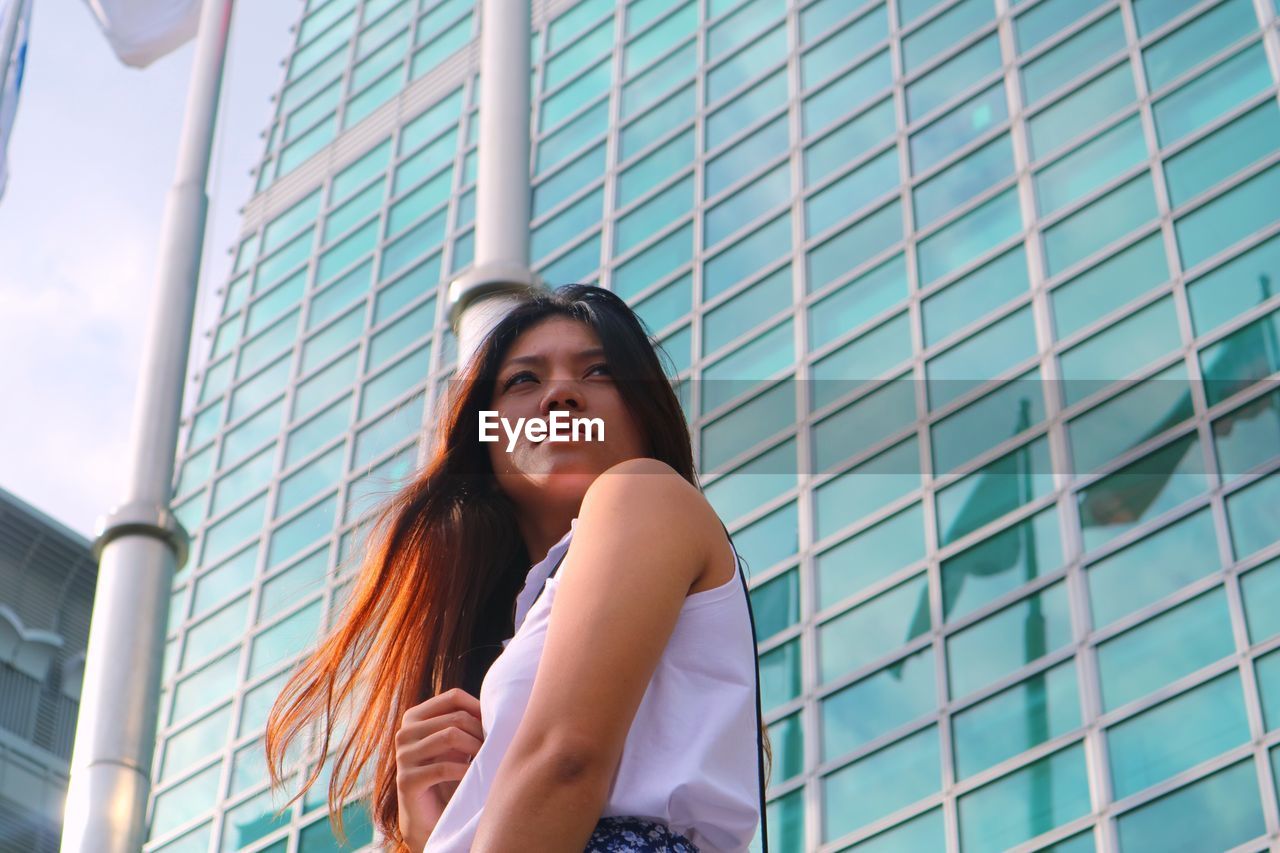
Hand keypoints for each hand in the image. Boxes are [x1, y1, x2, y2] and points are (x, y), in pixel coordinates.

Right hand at [395, 687, 484, 850]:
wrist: (430, 816)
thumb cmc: (449, 773)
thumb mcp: (456, 741)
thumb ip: (464, 719)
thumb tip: (495, 701)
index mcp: (414, 717)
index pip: (453, 696)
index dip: (478, 707)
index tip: (492, 724)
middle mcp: (405, 733)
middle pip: (455, 717)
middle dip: (480, 731)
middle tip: (492, 747)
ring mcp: (403, 757)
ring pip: (450, 736)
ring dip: (475, 748)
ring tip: (485, 759)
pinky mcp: (407, 781)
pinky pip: (444, 767)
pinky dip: (465, 771)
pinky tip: (473, 776)